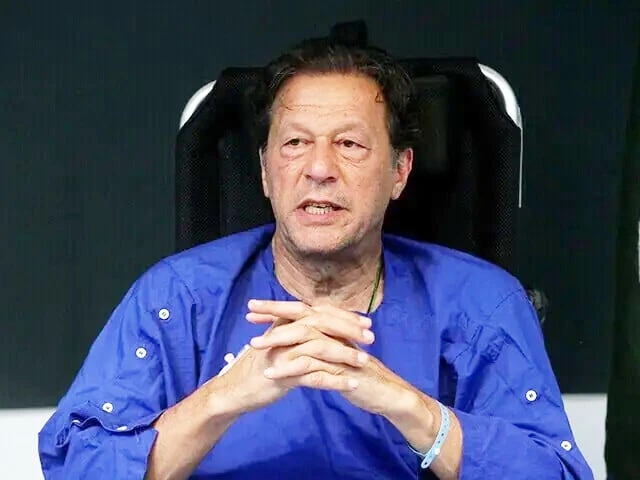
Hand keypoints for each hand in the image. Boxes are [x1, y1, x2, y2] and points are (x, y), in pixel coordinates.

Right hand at [207, 301, 372, 414]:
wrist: (235, 390)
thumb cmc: (259, 368)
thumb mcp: (279, 346)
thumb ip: (297, 334)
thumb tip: (321, 327)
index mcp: (285, 323)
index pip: (319, 312)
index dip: (344, 316)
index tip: (366, 322)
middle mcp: (284, 332)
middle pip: (322, 324)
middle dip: (349, 330)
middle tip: (371, 337)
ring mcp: (282, 352)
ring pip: (320, 348)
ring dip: (345, 355)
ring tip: (365, 362)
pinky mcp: (281, 374)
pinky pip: (313, 376)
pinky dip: (335, 380)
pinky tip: (352, 384)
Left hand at [246, 300, 417, 416]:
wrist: (386, 394)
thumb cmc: (359, 374)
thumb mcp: (336, 355)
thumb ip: (319, 344)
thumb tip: (295, 338)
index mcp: (333, 328)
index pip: (302, 311)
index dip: (278, 309)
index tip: (253, 310)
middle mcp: (336, 333)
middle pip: (302, 315)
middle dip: (274, 313)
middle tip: (248, 314)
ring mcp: (339, 349)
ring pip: (305, 337)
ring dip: (277, 340)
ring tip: (253, 346)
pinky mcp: (341, 369)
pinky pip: (312, 367)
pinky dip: (289, 369)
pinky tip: (271, 374)